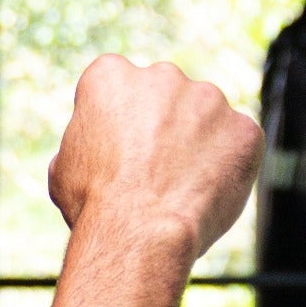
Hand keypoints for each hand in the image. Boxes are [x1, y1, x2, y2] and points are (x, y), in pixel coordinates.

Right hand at [48, 55, 262, 261]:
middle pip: (165, 94)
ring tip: (180, 186)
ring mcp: (208, 99)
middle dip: (161, 123)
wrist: (139, 230)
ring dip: (197, 141)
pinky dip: (228, 164)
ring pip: (205, 116)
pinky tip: (206, 192)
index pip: (117, 84)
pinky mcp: (243, 128)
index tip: (118, 146)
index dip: (118, 117)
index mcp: (110, 76)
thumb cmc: (92, 202)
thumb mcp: (62, 166)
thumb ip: (85, 142)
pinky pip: (238, 143)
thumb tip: (94, 148)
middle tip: (153, 167)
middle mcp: (161, 75)